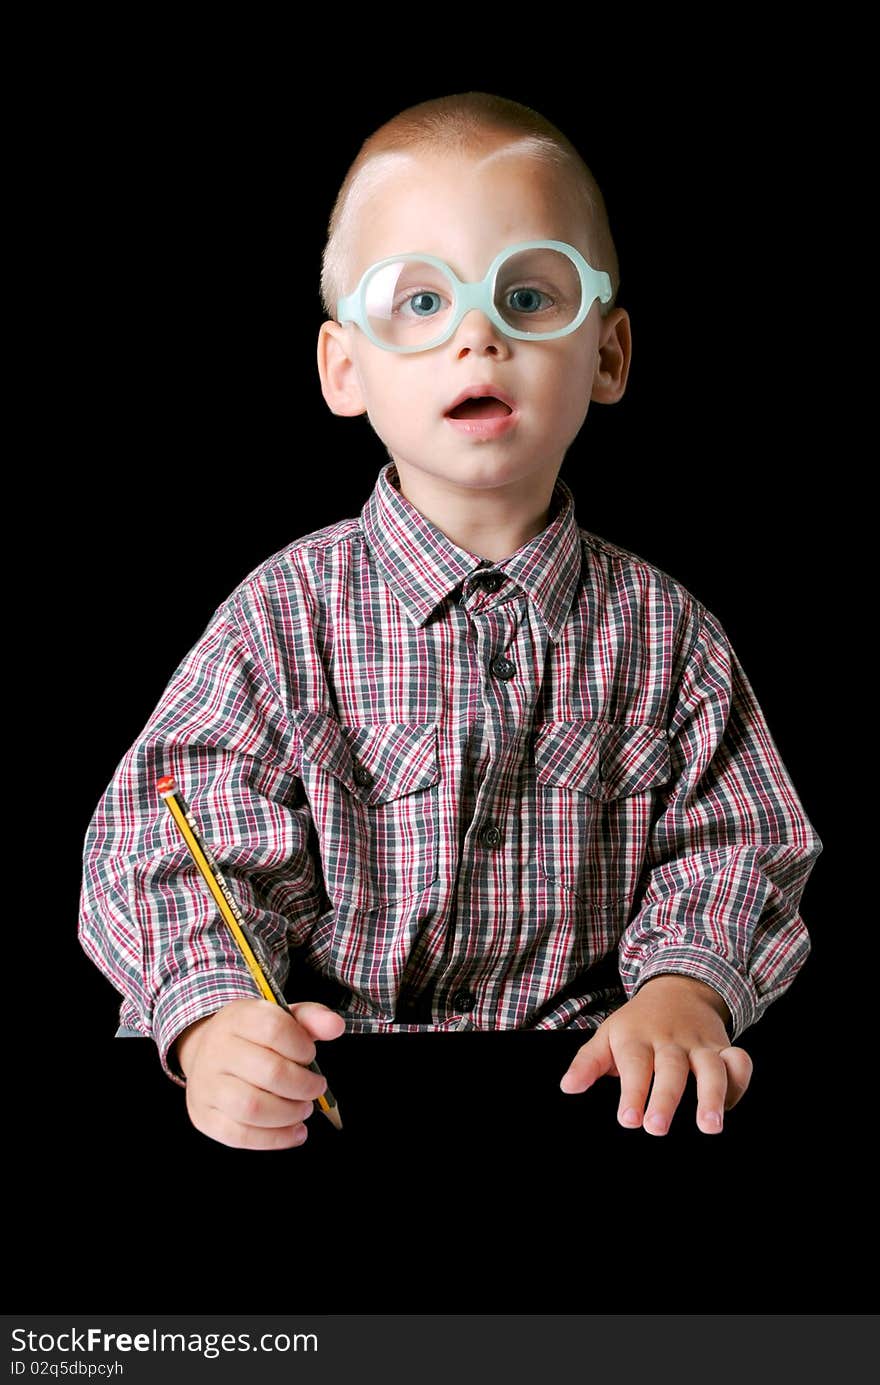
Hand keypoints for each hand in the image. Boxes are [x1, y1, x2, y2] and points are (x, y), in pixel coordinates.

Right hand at [174, 999, 345, 1149]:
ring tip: (304, 1109)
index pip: (273, 1029)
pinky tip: (294, 1131)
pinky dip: (275, 1138)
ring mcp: (206, 1086)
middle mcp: (216, 1050)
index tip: (309, 1055)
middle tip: (316, 1088)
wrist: (206, 1056)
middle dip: (303, 1085)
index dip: (301, 1046)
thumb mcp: (280, 1018)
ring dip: (289, 1113)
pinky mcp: (205, 1117)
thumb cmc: (252, 1039)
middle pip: (268, 1072)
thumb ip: (311, 1018)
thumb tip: (335, 1026)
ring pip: (252, 1107)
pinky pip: (240, 1135)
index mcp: (237, 1018)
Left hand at [559, 975, 752, 1134]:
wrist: (676, 989)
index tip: (628, 1120)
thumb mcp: (607, 1036)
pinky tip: (732, 1103)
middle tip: (657, 1129)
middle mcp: (670, 1041)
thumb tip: (567, 1087)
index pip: (635, 1065)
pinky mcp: (723, 1048)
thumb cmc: (637, 1024)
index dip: (632, 1092)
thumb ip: (588, 1063)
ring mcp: (699, 1044)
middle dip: (665, 1099)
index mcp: (637, 1038)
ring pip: (710, 1067)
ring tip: (709, 1127)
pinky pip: (739, 1060)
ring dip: (711, 1095)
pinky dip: (741, 1078)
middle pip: (671, 1069)